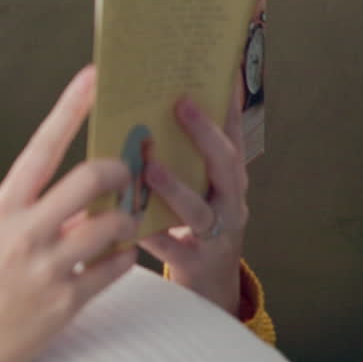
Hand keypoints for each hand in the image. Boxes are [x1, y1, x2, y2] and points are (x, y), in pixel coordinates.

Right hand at [0, 65, 137, 361]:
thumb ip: (36, 211)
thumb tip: (87, 189)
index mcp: (1, 208)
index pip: (41, 146)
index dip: (70, 108)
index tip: (95, 75)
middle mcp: (22, 233)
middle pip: (91, 179)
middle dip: (120, 172)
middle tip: (127, 174)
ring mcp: (45, 268)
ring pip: (114, 224)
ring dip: (127, 221)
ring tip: (123, 224)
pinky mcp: (66, 303)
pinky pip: (117, 267)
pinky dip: (124, 259)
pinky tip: (117, 259)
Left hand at [139, 76, 247, 315]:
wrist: (209, 293)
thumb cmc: (192, 232)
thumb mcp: (199, 191)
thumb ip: (185, 159)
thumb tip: (159, 109)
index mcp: (230, 182)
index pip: (233, 136)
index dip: (229, 104)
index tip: (221, 68)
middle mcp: (231, 205)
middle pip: (227, 166)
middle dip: (205, 134)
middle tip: (180, 104)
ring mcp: (217, 237)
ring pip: (200, 210)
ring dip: (176, 186)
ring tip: (150, 166)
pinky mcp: (196, 265)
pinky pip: (172, 249)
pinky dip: (150, 235)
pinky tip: (129, 221)